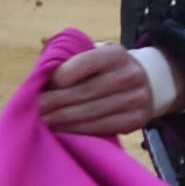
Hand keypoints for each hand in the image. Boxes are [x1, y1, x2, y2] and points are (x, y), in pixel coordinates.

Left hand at [38, 43, 155, 135]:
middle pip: (83, 93)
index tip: (41, 87)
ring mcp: (134, 100)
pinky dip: (77, 131)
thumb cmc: (109, 69)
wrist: (151, 82)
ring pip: (90, 114)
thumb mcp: (97, 54)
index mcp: (114, 54)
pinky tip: (61, 131)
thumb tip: (39, 74)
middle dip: (54, 103)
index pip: (81, 65)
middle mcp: (127, 75)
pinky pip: (100, 128)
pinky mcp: (134, 121)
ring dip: (61, 120)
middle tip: (33, 110)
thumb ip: (72, 59)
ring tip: (42, 123)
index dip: (58, 78)